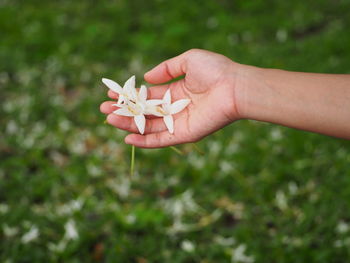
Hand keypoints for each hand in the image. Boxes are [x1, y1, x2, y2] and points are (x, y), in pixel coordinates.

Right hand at [100, 49, 244, 147]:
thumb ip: (166, 68)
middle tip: (104, 108)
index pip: (147, 96)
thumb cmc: (215, 70)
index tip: (112, 93)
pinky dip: (144, 141)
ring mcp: (178, 122)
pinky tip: (127, 137)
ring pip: (148, 126)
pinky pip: (161, 140)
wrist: (234, 87)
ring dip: (128, 124)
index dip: (129, 95)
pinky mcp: (184, 134)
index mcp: (175, 91)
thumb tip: (146, 77)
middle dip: (124, 110)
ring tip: (108, 119)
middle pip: (144, 112)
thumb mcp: (188, 60)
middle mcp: (175, 108)